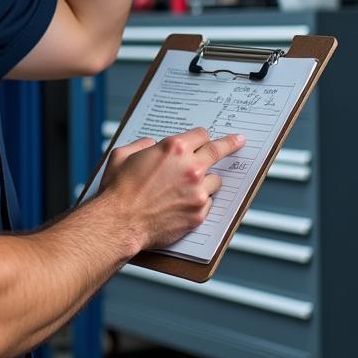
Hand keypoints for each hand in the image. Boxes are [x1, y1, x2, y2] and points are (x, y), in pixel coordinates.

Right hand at [98, 128, 244, 250]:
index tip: (206, 138)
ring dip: (206, 180)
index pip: (201, 135)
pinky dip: (200, 201)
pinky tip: (184, 203)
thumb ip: (141, 144)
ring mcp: (197, 192)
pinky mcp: (199, 213)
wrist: (120, 222)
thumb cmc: (118, 190)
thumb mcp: (122, 154)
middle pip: (219, 151)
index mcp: (173, 149)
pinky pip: (208, 202)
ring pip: (215, 180)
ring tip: (191, 186)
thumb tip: (150, 145)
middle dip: (231, 143)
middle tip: (239, 141)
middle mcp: (190, 167)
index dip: (201, 136)